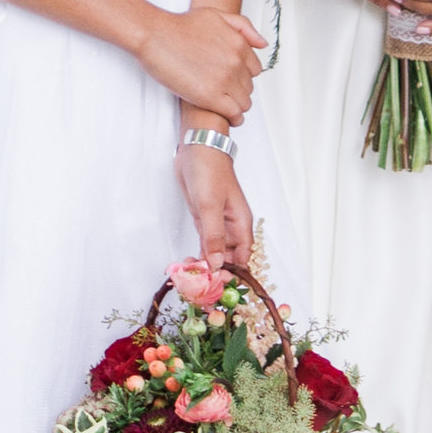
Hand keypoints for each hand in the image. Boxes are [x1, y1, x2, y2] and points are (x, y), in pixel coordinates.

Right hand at [140, 4, 266, 124]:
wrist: (155, 35)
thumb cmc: (180, 26)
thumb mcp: (216, 15)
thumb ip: (243, 27)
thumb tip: (262, 43)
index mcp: (239, 45)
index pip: (255, 70)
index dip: (242, 76)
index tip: (232, 79)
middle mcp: (236, 63)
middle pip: (249, 87)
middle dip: (238, 90)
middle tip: (222, 92)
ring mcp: (225, 80)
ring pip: (244, 102)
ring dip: (236, 105)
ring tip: (223, 105)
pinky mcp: (210, 97)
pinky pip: (234, 114)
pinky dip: (233, 118)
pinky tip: (226, 117)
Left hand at [174, 141, 253, 271]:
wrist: (197, 148)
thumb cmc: (209, 172)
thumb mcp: (210, 206)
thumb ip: (214, 236)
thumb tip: (217, 264)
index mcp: (241, 225)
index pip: (243, 258)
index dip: (233, 273)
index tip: (217, 283)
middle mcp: (232, 229)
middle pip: (229, 260)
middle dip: (217, 273)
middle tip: (199, 284)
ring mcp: (217, 225)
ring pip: (215, 254)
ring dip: (205, 266)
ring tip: (189, 277)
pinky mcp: (203, 221)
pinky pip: (204, 245)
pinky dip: (198, 255)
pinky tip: (188, 264)